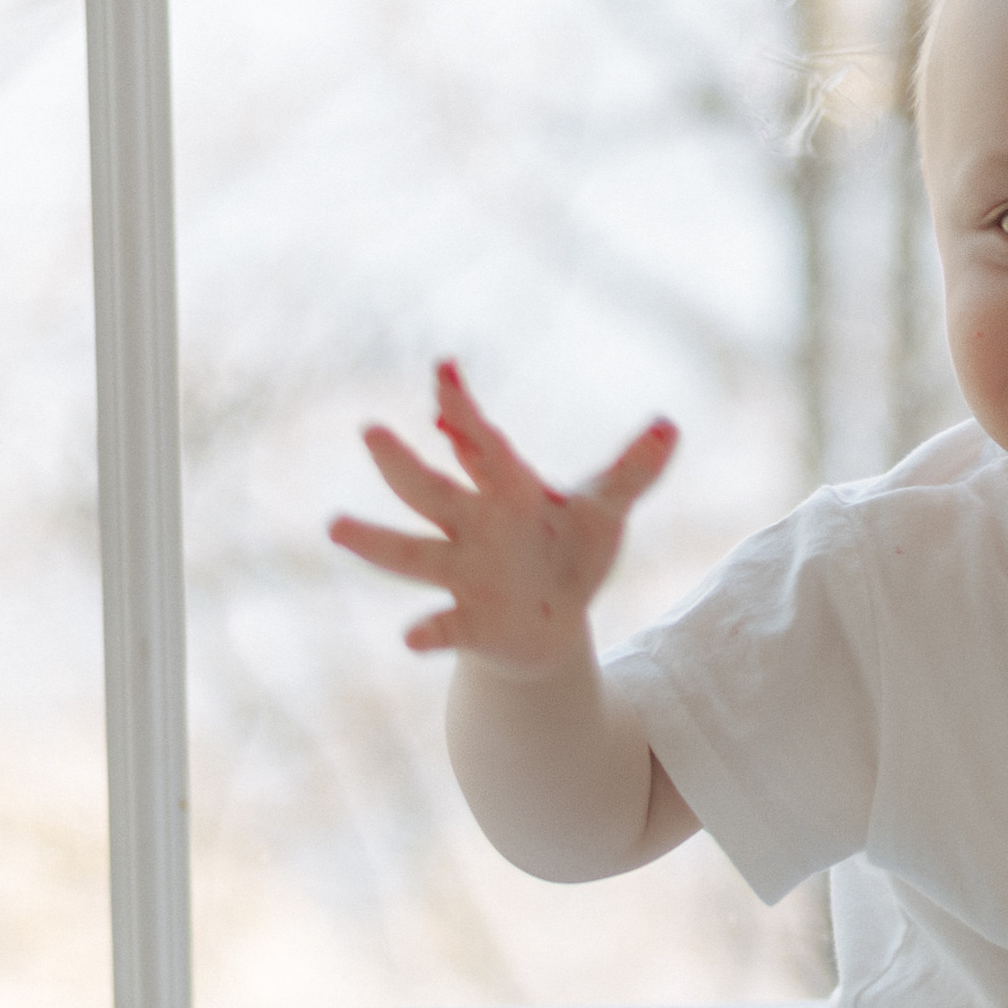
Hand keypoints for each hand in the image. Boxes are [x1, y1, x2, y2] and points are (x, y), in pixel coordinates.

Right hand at [329, 359, 677, 675]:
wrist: (552, 625)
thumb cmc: (570, 554)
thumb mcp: (605, 511)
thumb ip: (634, 471)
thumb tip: (671, 426)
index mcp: (505, 490)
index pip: (479, 442)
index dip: (462, 407)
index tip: (445, 370)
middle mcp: (472, 527)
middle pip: (431, 491)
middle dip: (403, 464)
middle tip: (371, 431)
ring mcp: (463, 575)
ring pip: (411, 554)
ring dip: (376, 542)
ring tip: (336, 525)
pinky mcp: (469, 623)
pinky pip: (443, 627)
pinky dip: (429, 632)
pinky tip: (412, 637)